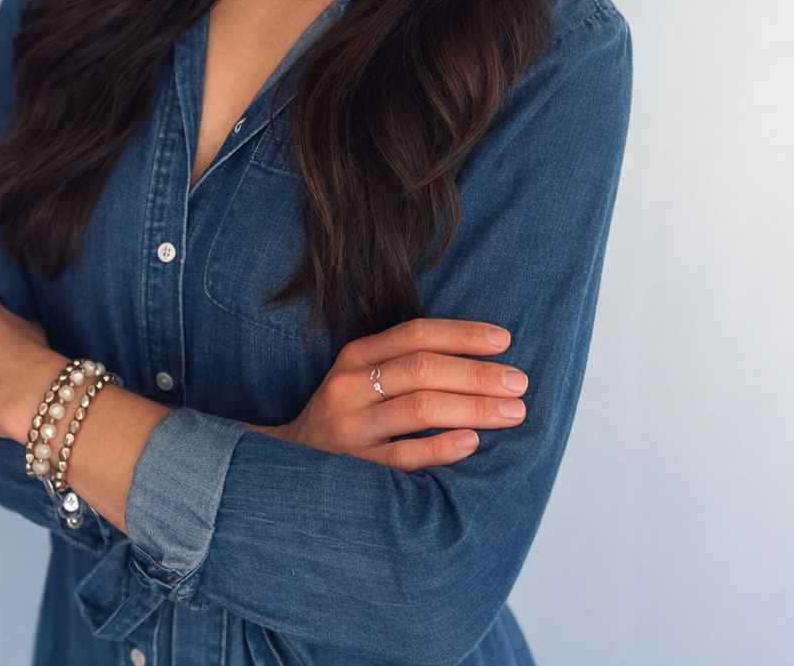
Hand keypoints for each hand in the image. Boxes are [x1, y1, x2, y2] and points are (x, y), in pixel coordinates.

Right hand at [263, 318, 527, 469]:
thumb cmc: (345, 417)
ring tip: (512, 412)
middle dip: (477, 374)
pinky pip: (403, 457)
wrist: (285, 469)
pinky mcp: (353, 470)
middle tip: (520, 383)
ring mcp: (350, 429)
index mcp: (354, 356)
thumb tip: (479, 357)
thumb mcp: (359, 379)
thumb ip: (403, 364)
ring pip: (418, 410)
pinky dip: (440, 448)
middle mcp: (349, 387)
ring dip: (473, 408)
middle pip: (422, 370)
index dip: (462, 334)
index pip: (415, 335)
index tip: (504, 340)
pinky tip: (473, 443)